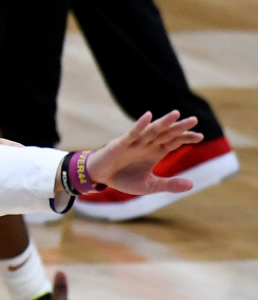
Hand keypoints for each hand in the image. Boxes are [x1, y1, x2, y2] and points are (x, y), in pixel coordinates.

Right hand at [85, 111, 201, 194]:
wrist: (100, 177)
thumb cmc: (124, 179)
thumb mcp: (150, 185)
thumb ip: (169, 184)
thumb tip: (192, 185)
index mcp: (155, 152)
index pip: (174, 142)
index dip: (186, 138)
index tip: (199, 136)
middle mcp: (147, 144)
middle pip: (166, 133)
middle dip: (179, 127)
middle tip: (194, 119)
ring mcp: (135, 142)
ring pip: (152, 130)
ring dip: (163, 122)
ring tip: (176, 114)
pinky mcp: (121, 143)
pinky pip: (132, 133)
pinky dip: (140, 125)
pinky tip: (148, 117)